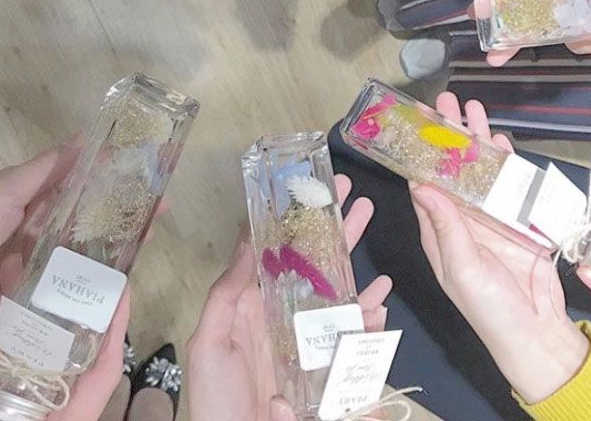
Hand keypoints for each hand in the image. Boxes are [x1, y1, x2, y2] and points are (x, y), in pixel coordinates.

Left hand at [0, 143, 130, 420]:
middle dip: (115, 229)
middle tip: (155, 228)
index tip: (148, 184)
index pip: (79, 192)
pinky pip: (50, 300)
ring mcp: (24, 271)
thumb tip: (85, 137)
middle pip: (81, 230)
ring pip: (70, 266)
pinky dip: (69, 299)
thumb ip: (44, 170)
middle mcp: (30, 235)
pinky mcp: (16, 303)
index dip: (112, 187)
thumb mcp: (3, 191)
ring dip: (97, 266)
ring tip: (132, 266)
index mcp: (28, 204)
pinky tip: (100, 299)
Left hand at [186, 174, 392, 420]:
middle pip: (315, 263)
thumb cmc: (215, 399)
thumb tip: (246, 240)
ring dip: (357, 267)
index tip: (313, 191)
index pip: (279, 251)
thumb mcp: (210, 342)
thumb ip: (226, 293)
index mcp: (254, 302)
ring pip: (339, 293)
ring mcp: (307, 338)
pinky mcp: (325, 364)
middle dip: (336, 230)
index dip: (297, 221)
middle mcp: (284, 313)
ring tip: (373, 241)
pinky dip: (369, 318)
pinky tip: (380, 302)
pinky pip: (352, 336)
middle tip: (354, 198)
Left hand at [409, 93, 588, 403]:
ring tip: (471, 107)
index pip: (424, 181)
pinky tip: (499, 139)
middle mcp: (462, 219)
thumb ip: (445, 227)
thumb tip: (420, 185)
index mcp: (440, 230)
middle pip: (453, 167)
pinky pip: (511, 183)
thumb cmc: (490, 309)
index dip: (420, 151)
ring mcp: (491, 217)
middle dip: (449, 134)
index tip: (415, 121)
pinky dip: (506, 161)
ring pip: (481, 169)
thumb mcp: (462, 268)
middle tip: (445, 101)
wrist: (537, 333)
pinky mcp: (519, 219)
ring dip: (476, 139)